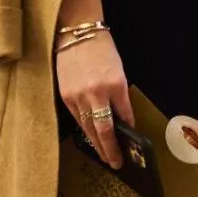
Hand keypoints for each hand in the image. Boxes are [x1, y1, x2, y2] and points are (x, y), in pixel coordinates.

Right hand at [56, 32, 134, 169]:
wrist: (77, 33)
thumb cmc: (102, 48)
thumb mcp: (118, 68)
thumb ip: (118, 92)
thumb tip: (120, 114)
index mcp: (116, 84)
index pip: (124, 115)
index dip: (128, 130)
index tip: (131, 141)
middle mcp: (97, 94)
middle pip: (104, 130)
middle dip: (111, 149)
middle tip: (116, 162)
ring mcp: (79, 98)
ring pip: (89, 129)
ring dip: (97, 145)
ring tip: (104, 156)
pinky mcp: (66, 98)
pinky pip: (77, 120)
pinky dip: (85, 131)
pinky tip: (90, 139)